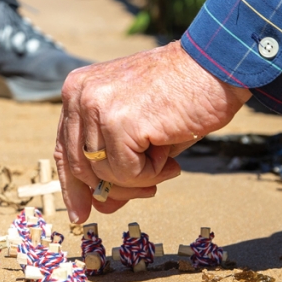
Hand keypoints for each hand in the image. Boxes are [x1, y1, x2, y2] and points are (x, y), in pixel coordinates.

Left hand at [55, 40, 250, 223]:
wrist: (216, 68)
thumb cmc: (182, 96)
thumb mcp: (136, 129)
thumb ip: (113, 162)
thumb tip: (101, 207)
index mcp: (78, 91)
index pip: (65, 148)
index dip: (72, 186)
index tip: (81, 214)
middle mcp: (80, 96)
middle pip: (81, 167)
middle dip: (114, 188)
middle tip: (149, 189)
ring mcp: (97, 107)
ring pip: (104, 174)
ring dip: (139, 178)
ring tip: (165, 159)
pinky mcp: (119, 122)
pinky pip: (126, 173)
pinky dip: (151, 174)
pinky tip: (168, 157)